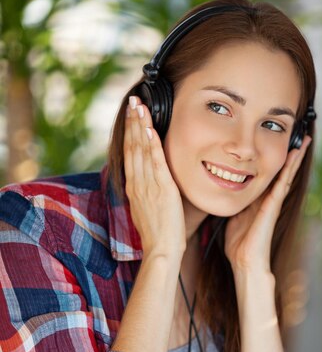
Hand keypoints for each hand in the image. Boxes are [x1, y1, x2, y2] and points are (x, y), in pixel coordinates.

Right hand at [124, 96, 185, 259]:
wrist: (161, 251)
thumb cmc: (159, 236)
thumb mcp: (147, 211)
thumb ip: (146, 194)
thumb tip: (148, 184)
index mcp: (133, 188)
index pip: (130, 154)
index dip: (130, 133)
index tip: (131, 116)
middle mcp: (137, 183)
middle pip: (132, 147)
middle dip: (132, 122)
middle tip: (133, 100)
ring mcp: (148, 185)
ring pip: (141, 150)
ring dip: (140, 126)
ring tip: (139, 106)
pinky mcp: (161, 189)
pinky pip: (155, 162)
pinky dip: (151, 144)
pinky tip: (150, 128)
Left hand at [224, 135, 311, 273]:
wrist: (245, 261)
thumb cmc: (238, 244)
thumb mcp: (232, 217)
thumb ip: (232, 204)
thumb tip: (222, 193)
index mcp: (258, 200)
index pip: (269, 175)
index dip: (275, 160)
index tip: (279, 144)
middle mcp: (269, 199)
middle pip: (282, 172)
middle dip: (291, 155)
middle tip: (301, 136)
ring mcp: (273, 202)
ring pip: (287, 174)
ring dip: (296, 156)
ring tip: (304, 139)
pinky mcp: (273, 205)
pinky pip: (283, 182)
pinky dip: (290, 168)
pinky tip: (295, 154)